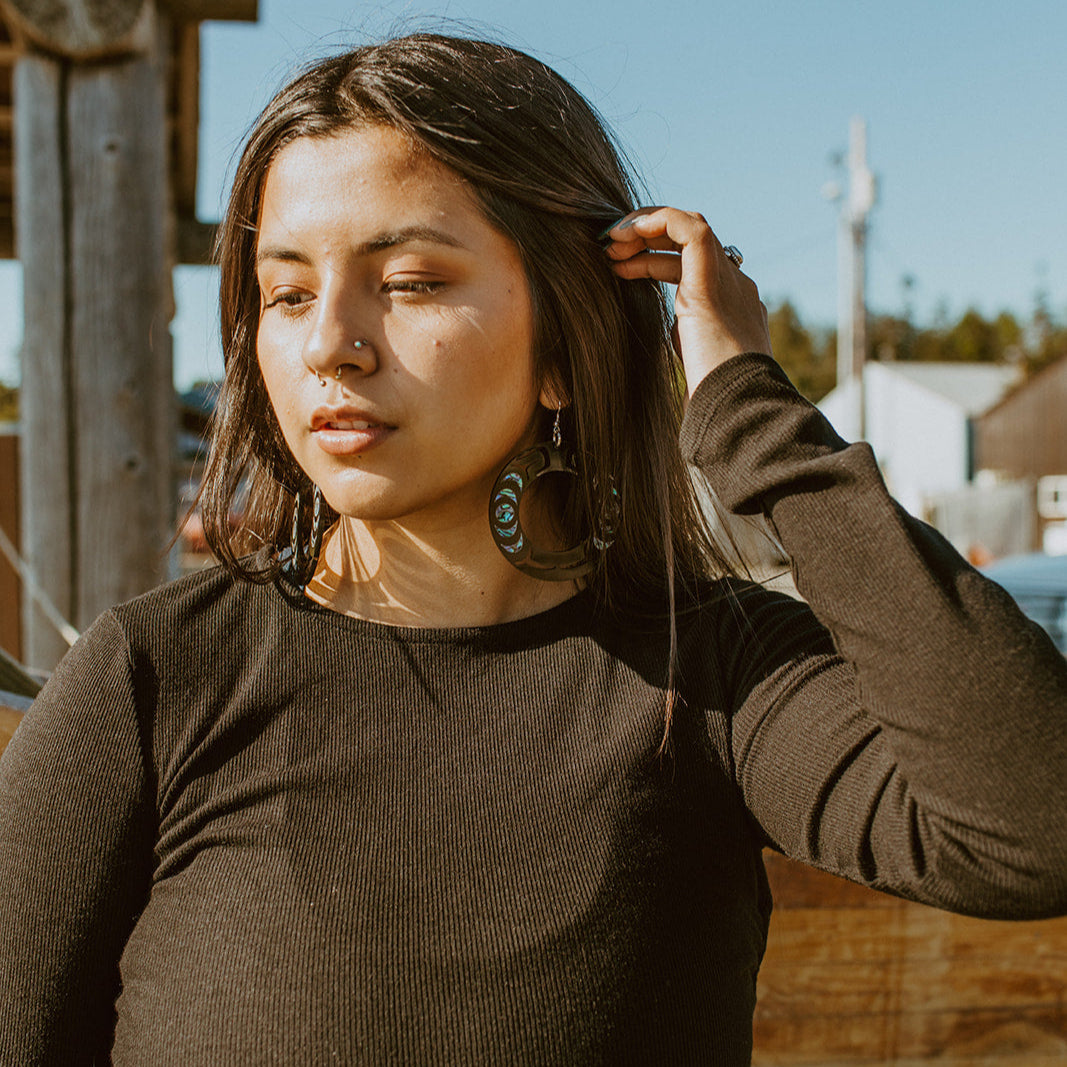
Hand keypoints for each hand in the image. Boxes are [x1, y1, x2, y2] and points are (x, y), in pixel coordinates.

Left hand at [603, 207, 771, 397]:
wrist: (735, 407)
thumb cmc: (711, 402)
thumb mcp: (691, 369)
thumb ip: (680, 347)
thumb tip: (657, 346)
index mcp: (730, 309)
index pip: (692, 268)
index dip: (652, 261)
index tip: (619, 269)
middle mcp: (735, 288)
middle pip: (690, 244)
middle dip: (648, 239)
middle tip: (611, 249)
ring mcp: (729, 281)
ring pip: (690, 229)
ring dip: (646, 228)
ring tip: (611, 241)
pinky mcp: (712, 280)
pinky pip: (688, 229)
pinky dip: (656, 222)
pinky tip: (626, 234)